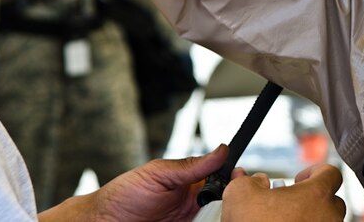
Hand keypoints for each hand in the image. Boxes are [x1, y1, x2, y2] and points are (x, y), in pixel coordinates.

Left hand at [39, 145, 229, 221]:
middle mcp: (195, 205)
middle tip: (229, 203)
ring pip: (217, 219)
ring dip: (223, 216)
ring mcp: (190, 221)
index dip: (233, 181)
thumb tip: (221, 149)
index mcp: (192, 184)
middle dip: (231, 203)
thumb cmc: (124, 195)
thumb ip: (191, 165)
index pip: (223, 181)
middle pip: (225, 204)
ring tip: (223, 214)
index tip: (239, 180)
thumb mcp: (159, 174)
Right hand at [222, 164, 345, 221]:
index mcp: (317, 195)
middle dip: (310, 200)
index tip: (297, 180)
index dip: (313, 172)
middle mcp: (329, 217)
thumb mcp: (241, 195)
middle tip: (287, 205)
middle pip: (330, 200)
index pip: (331, 173)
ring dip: (308, 219)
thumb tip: (255, 181)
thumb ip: (250, 180)